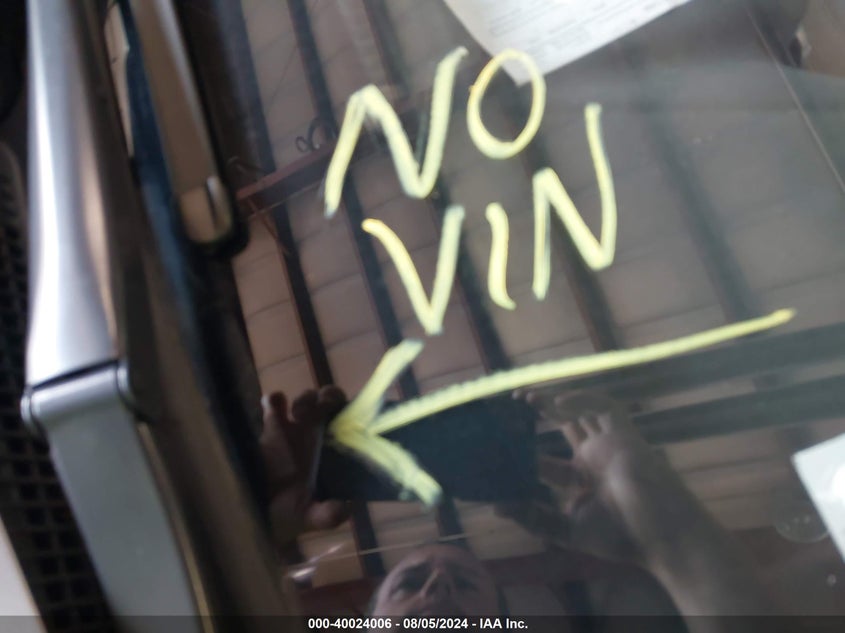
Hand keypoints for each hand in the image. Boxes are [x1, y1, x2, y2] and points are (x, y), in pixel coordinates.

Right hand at [260, 386, 349, 551]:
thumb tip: (346, 509)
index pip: (350, 423)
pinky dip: (275, 399)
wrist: (253, 515)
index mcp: (331, 452)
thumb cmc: (285, 516)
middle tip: (324, 406)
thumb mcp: (307, 517)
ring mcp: (293, 430)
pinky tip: (274, 408)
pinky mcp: (269, 427)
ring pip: (306, 399)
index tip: (348, 415)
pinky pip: (273, 403)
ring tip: (299, 414)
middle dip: (330, 396)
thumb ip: (326, 515)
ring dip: (306, 399)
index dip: (352, 414)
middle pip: (331, 402)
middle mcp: (316, 437)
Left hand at [503, 391, 699, 567]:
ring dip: (554, 400)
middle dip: (538, 413)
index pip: (545, 460)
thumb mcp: (567, 528)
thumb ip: (534, 517)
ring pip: (580, 410)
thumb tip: (496, 507)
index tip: (498, 446)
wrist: (660, 537)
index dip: (523, 451)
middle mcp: (593, 457)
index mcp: (580, 478)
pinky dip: (582, 400)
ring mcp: (608, 443)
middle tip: (510, 404)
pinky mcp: (624, 434)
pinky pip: (604, 406)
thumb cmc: (620, 535)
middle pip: (562, 425)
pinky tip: (557, 404)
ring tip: (526, 397)